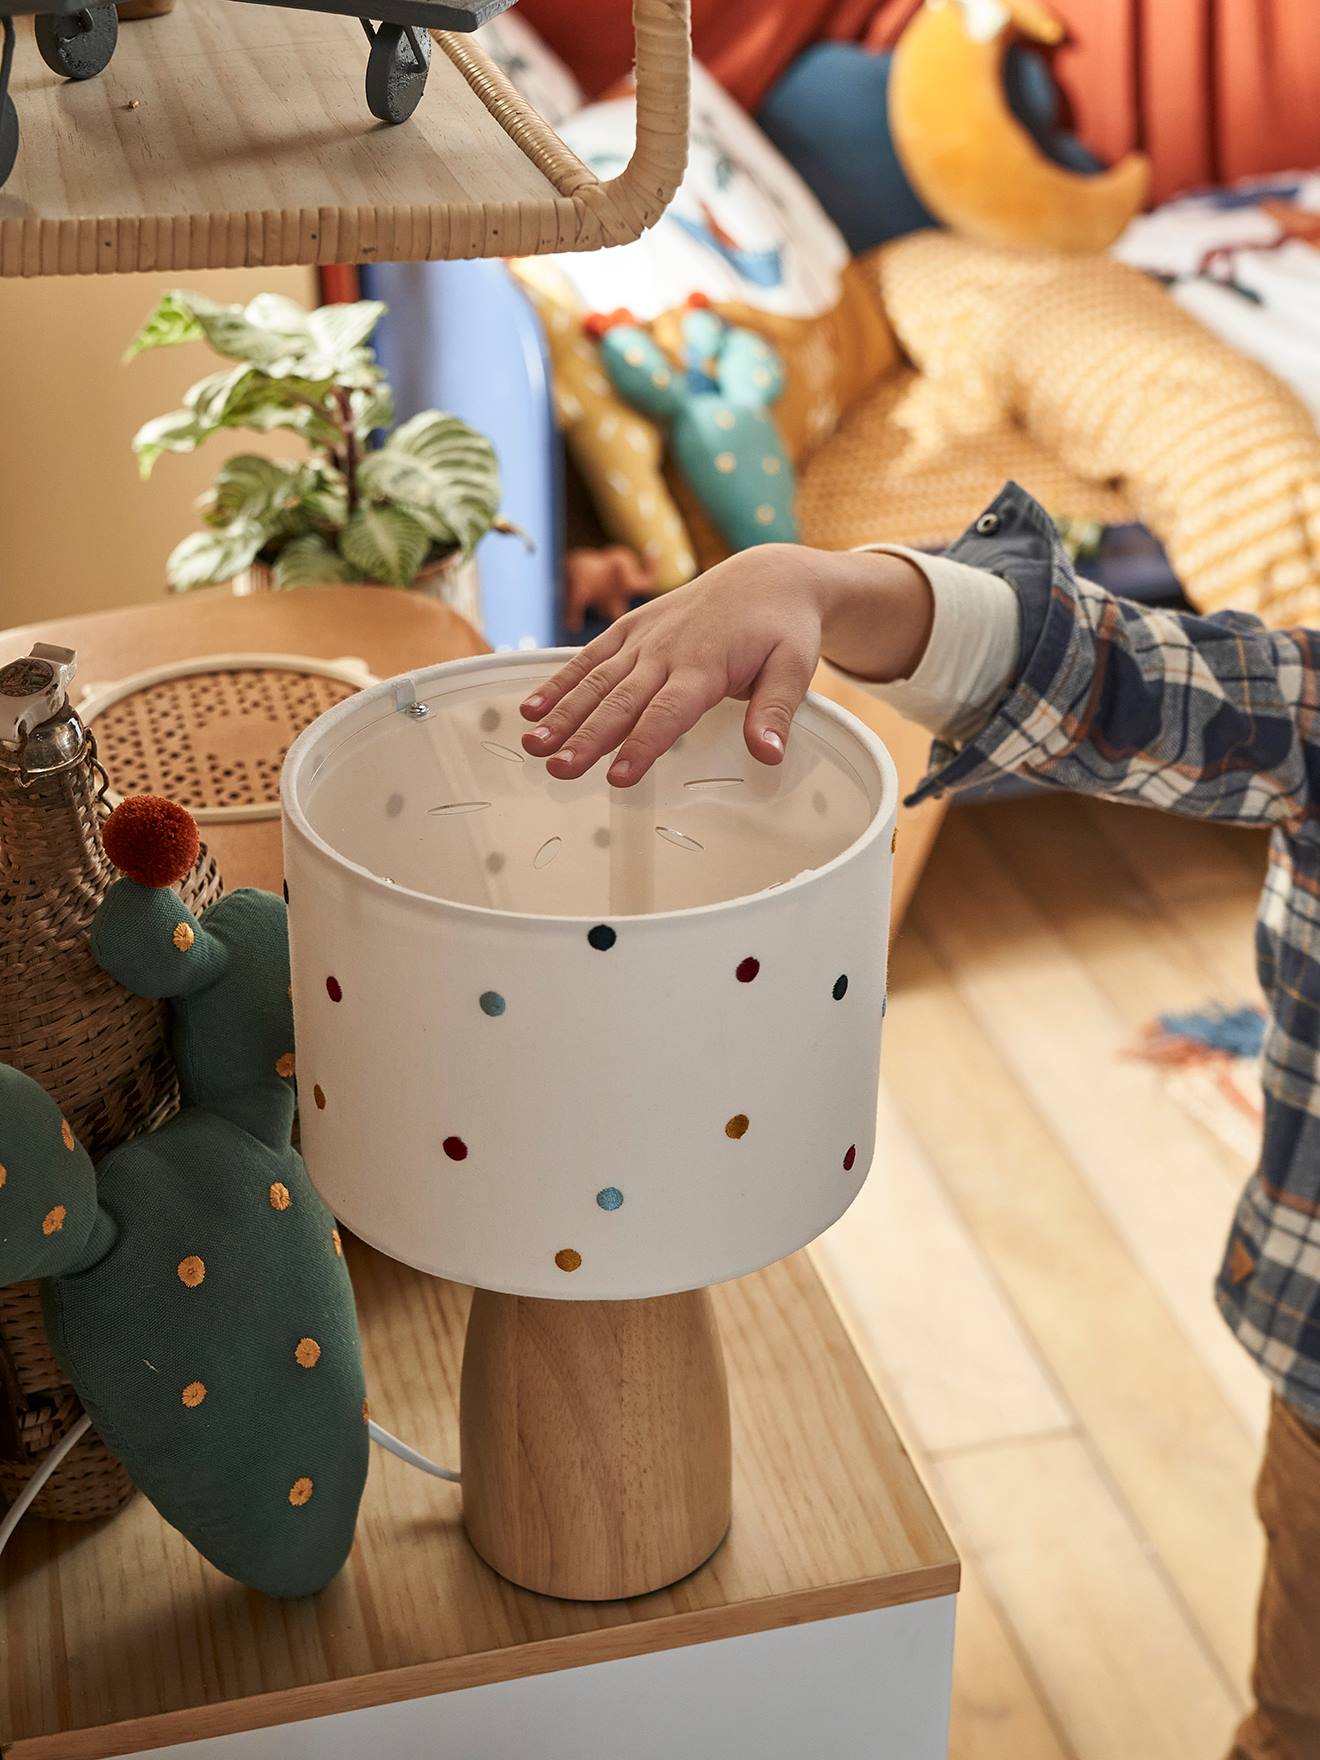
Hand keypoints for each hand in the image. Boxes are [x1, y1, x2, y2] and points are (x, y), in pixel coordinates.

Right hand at [521, 543, 933, 785]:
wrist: (769, 576)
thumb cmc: (782, 628)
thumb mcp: (794, 668)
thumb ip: (775, 711)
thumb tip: (768, 755)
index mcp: (705, 666)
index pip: (668, 714)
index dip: (641, 745)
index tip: (618, 776)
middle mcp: (666, 651)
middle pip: (621, 701)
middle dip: (586, 736)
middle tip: (558, 768)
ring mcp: (644, 638)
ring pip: (596, 680)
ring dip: (562, 712)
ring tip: (532, 743)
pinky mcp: (632, 628)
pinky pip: (591, 656)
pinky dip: (561, 680)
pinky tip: (533, 707)